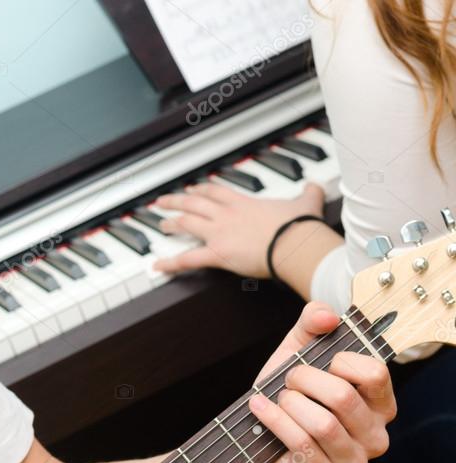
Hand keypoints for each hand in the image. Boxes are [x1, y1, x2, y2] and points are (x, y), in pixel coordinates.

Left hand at [152, 181, 324, 277]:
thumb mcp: (306, 203)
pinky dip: (170, 263)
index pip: (215, 192)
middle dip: (176, 202)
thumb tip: (316, 187)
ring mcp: (219, 234)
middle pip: (194, 204)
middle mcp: (226, 215)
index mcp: (243, 203)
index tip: (191, 190)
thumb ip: (308, 194)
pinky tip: (157, 266)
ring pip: (187, 224)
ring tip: (161, 225)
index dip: (201, 190)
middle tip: (163, 202)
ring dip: (171, 224)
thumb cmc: (299, 226)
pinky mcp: (218, 254)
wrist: (296, 243)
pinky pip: (188, 259)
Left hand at [248, 301, 396, 462]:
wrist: (253, 439)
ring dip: (289, 403)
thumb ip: (311, 325)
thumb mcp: (297, 353)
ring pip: (322, 423)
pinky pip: (301, 443)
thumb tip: (326, 316)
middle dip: (303, 380)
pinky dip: (274, 420)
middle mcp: (376, 437)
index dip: (339, 361)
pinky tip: (260, 408)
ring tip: (277, 399)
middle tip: (288, 380)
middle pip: (343, 397)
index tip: (319, 363)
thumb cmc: (285, 396)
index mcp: (380, 405)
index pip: (375, 373)